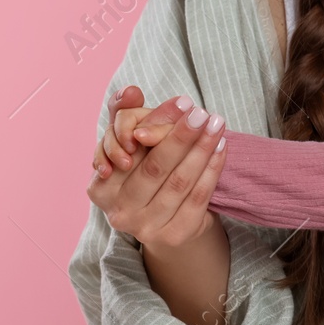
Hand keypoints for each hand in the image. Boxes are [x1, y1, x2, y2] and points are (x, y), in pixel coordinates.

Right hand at [86, 94, 230, 250]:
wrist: (167, 225)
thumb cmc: (147, 178)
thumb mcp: (135, 149)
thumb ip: (128, 117)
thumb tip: (132, 90)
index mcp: (101, 189)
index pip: (129, 152)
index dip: (155, 126)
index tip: (183, 103)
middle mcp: (120, 211)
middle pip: (155, 167)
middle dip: (181, 136)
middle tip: (202, 112)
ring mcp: (147, 228)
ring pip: (180, 181)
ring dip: (202, 149)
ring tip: (217, 125)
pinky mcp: (175, 234)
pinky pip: (198, 196)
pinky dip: (212, 169)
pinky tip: (221, 148)